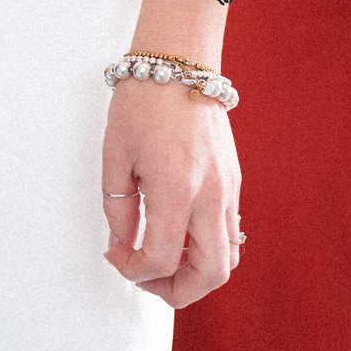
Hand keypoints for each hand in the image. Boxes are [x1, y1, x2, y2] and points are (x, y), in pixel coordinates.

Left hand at [100, 78, 242, 306]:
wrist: (179, 59)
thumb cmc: (143, 100)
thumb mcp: (115, 154)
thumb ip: (117, 208)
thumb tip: (122, 244)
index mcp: (176, 188)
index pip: (161, 259)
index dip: (133, 270)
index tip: (117, 256)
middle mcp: (210, 194)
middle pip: (210, 275)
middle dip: (176, 291)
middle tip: (147, 278)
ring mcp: (229, 189)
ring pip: (228, 258)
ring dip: (197, 272)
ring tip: (165, 258)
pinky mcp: (235, 180)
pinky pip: (230, 231)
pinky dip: (208, 247)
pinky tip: (181, 233)